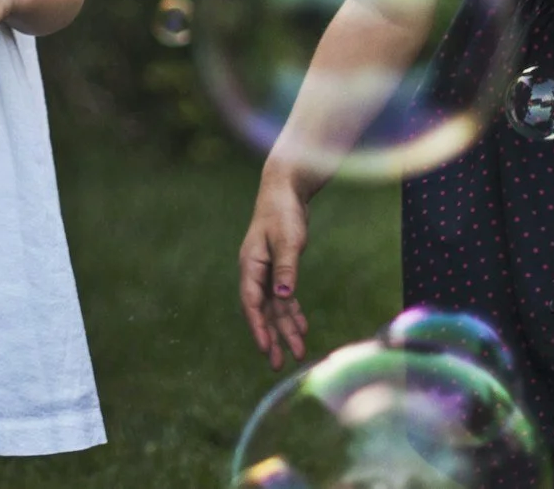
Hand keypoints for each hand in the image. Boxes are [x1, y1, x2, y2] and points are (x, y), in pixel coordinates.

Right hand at [238, 171, 312, 368]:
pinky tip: (302, 327)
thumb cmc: (283, 212)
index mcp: (251, 265)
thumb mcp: (287, 240)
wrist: (284, 190)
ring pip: (275, 307)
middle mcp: (256, 271)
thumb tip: (284, 296)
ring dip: (285, 329)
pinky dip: (292, 312)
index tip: (266, 347)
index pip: (252, 302)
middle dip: (272, 337)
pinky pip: (284, 297)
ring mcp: (267, 271)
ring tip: (298, 353)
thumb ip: (286, 268)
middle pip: (263, 311)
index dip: (258, 326)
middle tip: (279, 364)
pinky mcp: (279, 268)